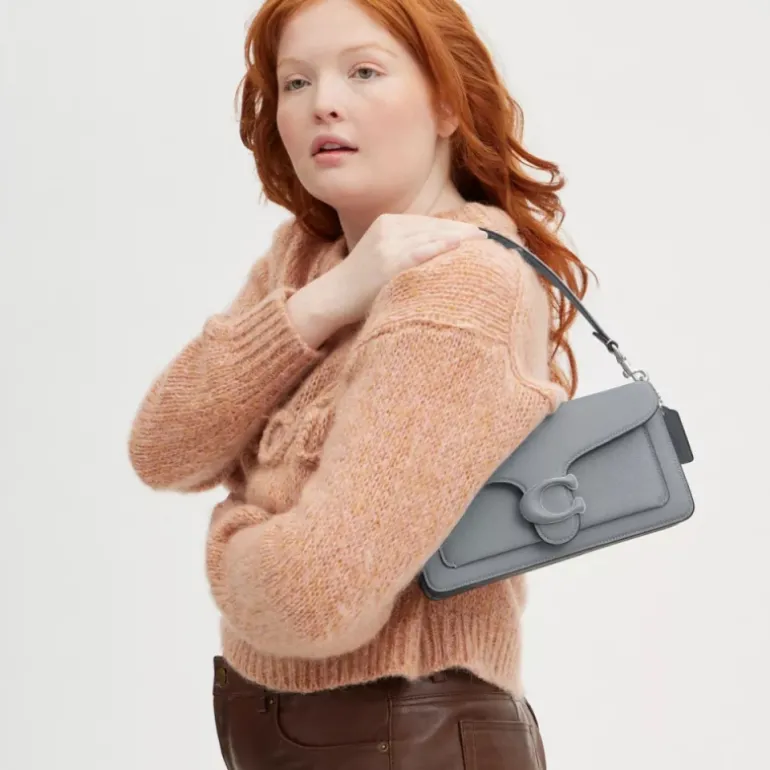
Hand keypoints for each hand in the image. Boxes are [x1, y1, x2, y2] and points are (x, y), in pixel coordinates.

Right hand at [327, 213, 488, 324]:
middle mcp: (388, 228)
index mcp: (387, 223)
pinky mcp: (389, 262)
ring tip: (482, 240)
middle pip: (433, 226)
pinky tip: (460, 244)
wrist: (333, 297)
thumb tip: (437, 248)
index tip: (474, 231)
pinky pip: (422, 251)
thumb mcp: (381, 254)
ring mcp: (388, 244)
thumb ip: (404, 246)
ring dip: (459, 237)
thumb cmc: (360, 283)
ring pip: (431, 235)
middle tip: (486, 235)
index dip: (453, 226)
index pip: (428, 222)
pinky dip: (442, 246)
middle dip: (461, 230)